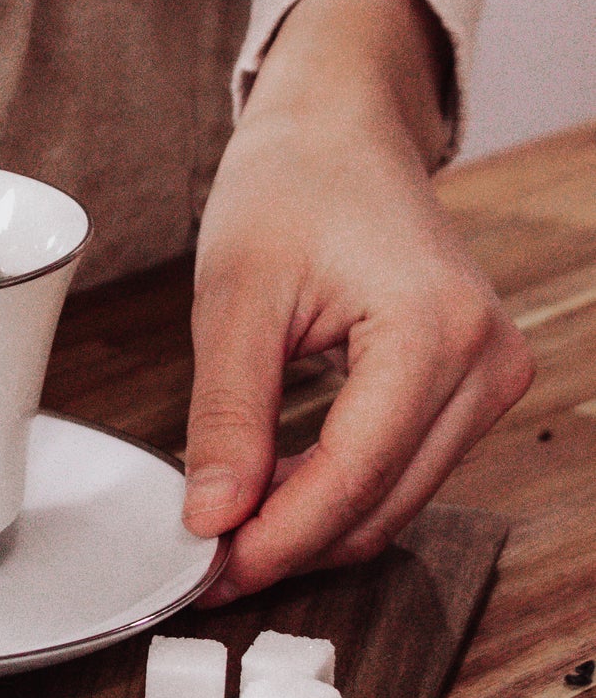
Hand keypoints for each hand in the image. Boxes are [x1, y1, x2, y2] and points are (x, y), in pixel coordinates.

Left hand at [183, 0, 532, 601]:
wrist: (341, 127)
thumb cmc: (292, 183)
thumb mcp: (234, 296)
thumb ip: (228, 415)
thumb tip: (213, 518)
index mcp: (433, 330)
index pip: (351, 477)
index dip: (275, 538)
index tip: (209, 570)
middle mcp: (485, 359)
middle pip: (381, 502)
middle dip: (290, 544)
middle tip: (205, 564)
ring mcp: (493, 373)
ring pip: (398, 499)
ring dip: (314, 526)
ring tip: (228, 530)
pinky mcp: (477, 382)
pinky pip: (407, 467)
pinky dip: (340, 491)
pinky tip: (275, 494)